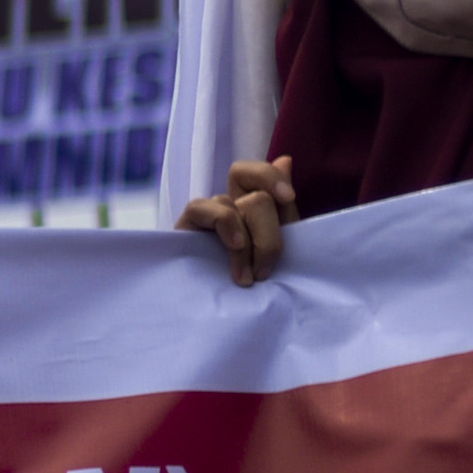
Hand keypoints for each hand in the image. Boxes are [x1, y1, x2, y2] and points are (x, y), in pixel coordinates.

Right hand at [178, 156, 293, 285]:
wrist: (228, 314)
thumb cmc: (258, 282)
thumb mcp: (282, 245)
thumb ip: (283, 208)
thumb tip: (286, 158)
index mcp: (251, 206)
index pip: (254, 172)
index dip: (270, 176)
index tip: (288, 198)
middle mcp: (227, 206)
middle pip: (255, 196)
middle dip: (269, 235)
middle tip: (266, 271)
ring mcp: (205, 217)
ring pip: (233, 205)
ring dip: (247, 246)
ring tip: (247, 279)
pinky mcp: (184, 229)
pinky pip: (203, 207)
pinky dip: (225, 226)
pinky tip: (232, 249)